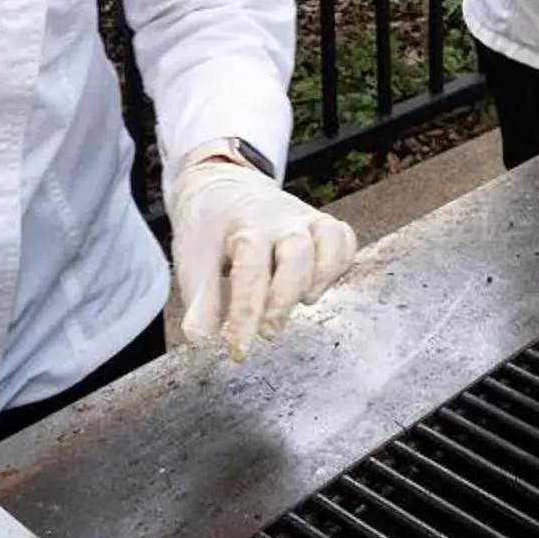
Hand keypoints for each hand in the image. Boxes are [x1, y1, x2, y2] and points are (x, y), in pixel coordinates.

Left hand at [168, 156, 359, 359]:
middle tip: (267, 331)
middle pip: (297, 256)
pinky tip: (314, 288)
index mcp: (244, 227)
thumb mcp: (193, 260)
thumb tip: (201, 337)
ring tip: (299, 305)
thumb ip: (201, 299)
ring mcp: (307, 220)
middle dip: (283, 300)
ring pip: (330, 243)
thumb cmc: (209, 229)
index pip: (250, 273)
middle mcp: (281, 220)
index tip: (240, 349)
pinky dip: (337, 267)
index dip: (246, 314)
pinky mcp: (323, 224)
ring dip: (318, 281)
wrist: (223, 188)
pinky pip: (345, 240)